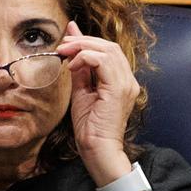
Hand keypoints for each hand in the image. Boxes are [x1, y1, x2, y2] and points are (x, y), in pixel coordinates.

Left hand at [57, 20, 140, 183]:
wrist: (97, 150)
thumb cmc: (90, 129)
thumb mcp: (82, 93)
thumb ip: (80, 71)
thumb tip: (72, 51)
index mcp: (122, 82)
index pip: (109, 52)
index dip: (88, 42)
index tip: (67, 42)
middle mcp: (128, 81)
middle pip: (110, 46)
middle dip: (83, 41)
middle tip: (62, 45)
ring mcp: (126, 84)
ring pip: (108, 49)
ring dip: (82, 46)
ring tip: (64, 52)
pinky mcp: (118, 89)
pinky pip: (103, 61)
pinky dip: (85, 57)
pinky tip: (72, 66)